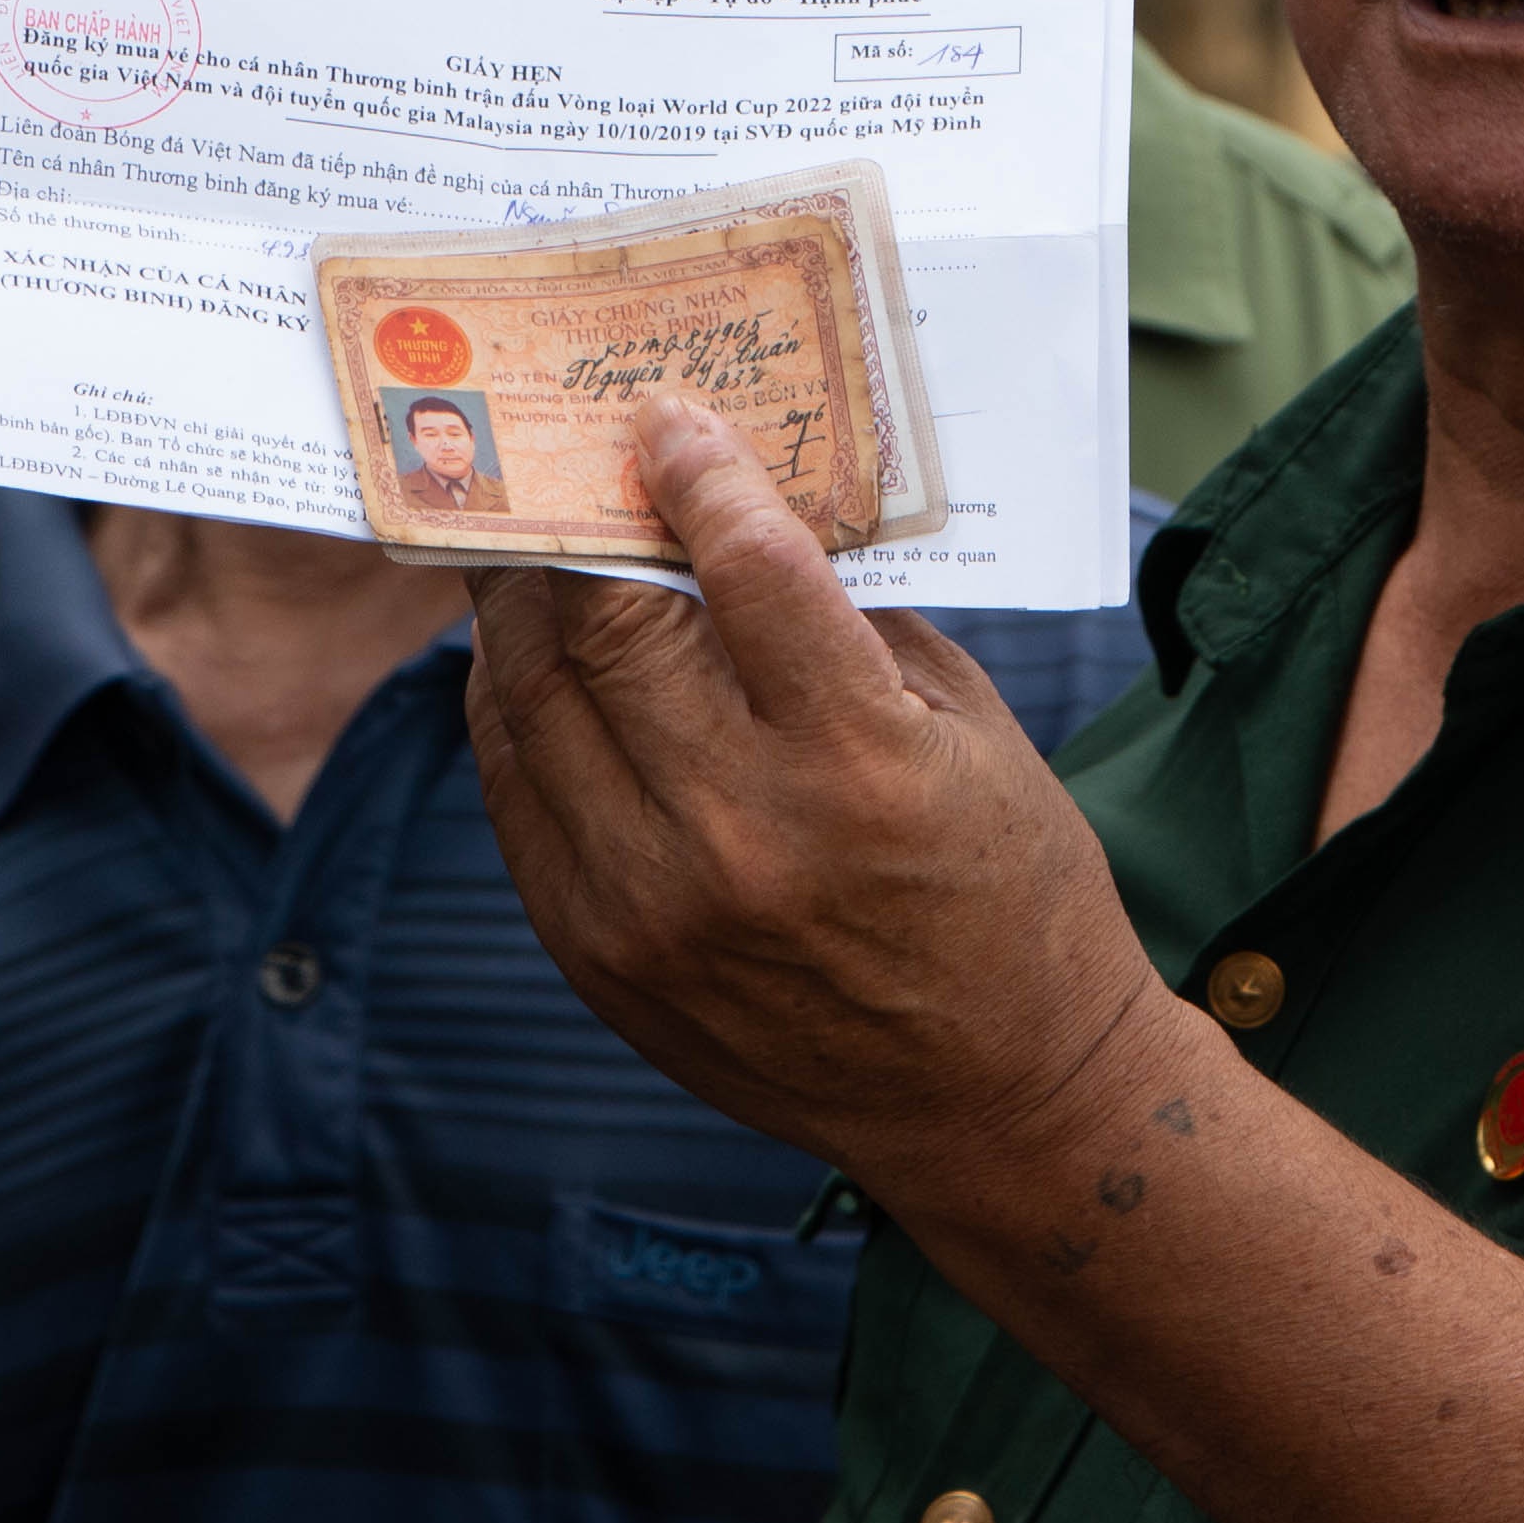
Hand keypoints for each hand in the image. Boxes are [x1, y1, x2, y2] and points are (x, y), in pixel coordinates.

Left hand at [459, 390, 1174, 1191]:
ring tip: (534, 546)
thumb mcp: (971, 733)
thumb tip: (745, 514)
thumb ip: (853, 623)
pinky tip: (534, 662)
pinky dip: (514, 709)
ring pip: (532, 703)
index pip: (744, 568)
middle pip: (607, 626)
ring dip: (524, 606)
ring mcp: (651, 902)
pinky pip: (517, 794)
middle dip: (583, 523)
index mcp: (857, 761)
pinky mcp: (598, 955)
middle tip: (573, 463)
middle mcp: (738, 830)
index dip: (697, 473)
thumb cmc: (1009, 895)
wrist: (997, 1102)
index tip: (671, 420)